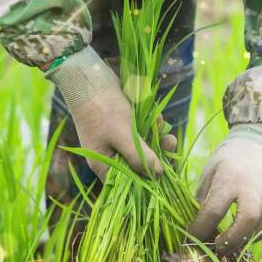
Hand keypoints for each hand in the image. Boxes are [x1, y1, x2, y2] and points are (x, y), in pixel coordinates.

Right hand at [46, 46, 173, 180]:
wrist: (90, 79)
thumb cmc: (103, 110)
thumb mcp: (123, 136)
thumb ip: (140, 157)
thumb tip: (159, 175)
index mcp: (105, 165)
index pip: (130, 183)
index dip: (149, 180)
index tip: (167, 173)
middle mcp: (111, 157)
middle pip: (140, 166)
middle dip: (158, 154)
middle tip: (170, 142)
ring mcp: (118, 142)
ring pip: (145, 148)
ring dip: (157, 137)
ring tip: (163, 126)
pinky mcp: (124, 128)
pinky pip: (143, 134)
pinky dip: (152, 126)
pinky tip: (157, 117)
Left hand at [189, 124, 261, 254]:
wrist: (257, 144)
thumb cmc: (227, 164)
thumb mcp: (209, 174)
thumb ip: (202, 201)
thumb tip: (193, 231)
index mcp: (229, 178)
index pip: (213, 210)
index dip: (201, 229)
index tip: (194, 240)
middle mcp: (253, 184)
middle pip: (248, 218)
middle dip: (233, 239)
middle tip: (220, 248)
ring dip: (250, 237)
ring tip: (237, 239)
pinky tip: (254, 231)